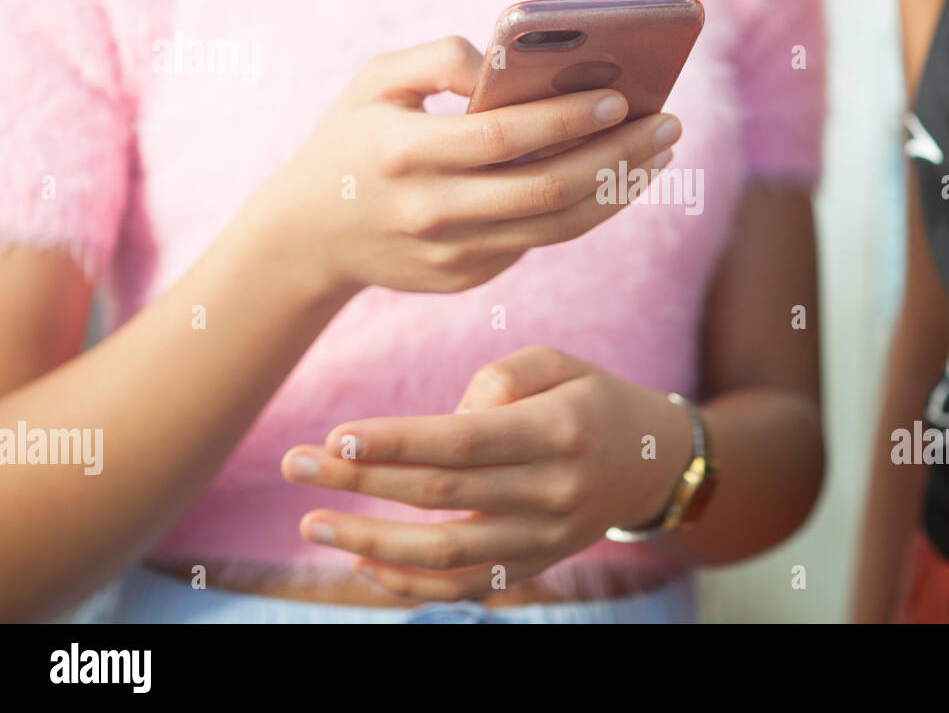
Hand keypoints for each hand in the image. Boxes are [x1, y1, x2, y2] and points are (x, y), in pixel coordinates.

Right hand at [251, 37, 679, 297]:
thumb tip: (505, 57)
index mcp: (405, 153)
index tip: (620, 99)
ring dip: (618, 190)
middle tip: (668, 125)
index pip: (504, 137)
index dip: (567, 119)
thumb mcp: (374, 82)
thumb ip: (437, 58)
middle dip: (618, 156)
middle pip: (547, 188)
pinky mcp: (466, 279)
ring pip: (557, 226)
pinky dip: (586, 210)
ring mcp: (451, 254)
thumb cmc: (350, 140)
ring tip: (659, 155)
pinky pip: (539, 241)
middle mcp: (431, 211)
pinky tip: (616, 178)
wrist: (306, 237)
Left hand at [280, 346, 695, 599]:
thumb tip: (441, 422)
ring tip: (312, 524)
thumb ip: (500, 377)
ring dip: (370, 542)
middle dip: (359, 482)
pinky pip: (463, 587)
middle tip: (295, 464)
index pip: (461, 441)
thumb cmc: (592, 399)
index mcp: (559, 430)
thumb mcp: (559, 362)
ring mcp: (544, 538)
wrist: (653, 464)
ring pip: (445, 554)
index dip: (395, 442)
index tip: (336, 436)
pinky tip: (361, 563)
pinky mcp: (534, 565)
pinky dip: (408, 585)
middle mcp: (552, 490)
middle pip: (440, 495)